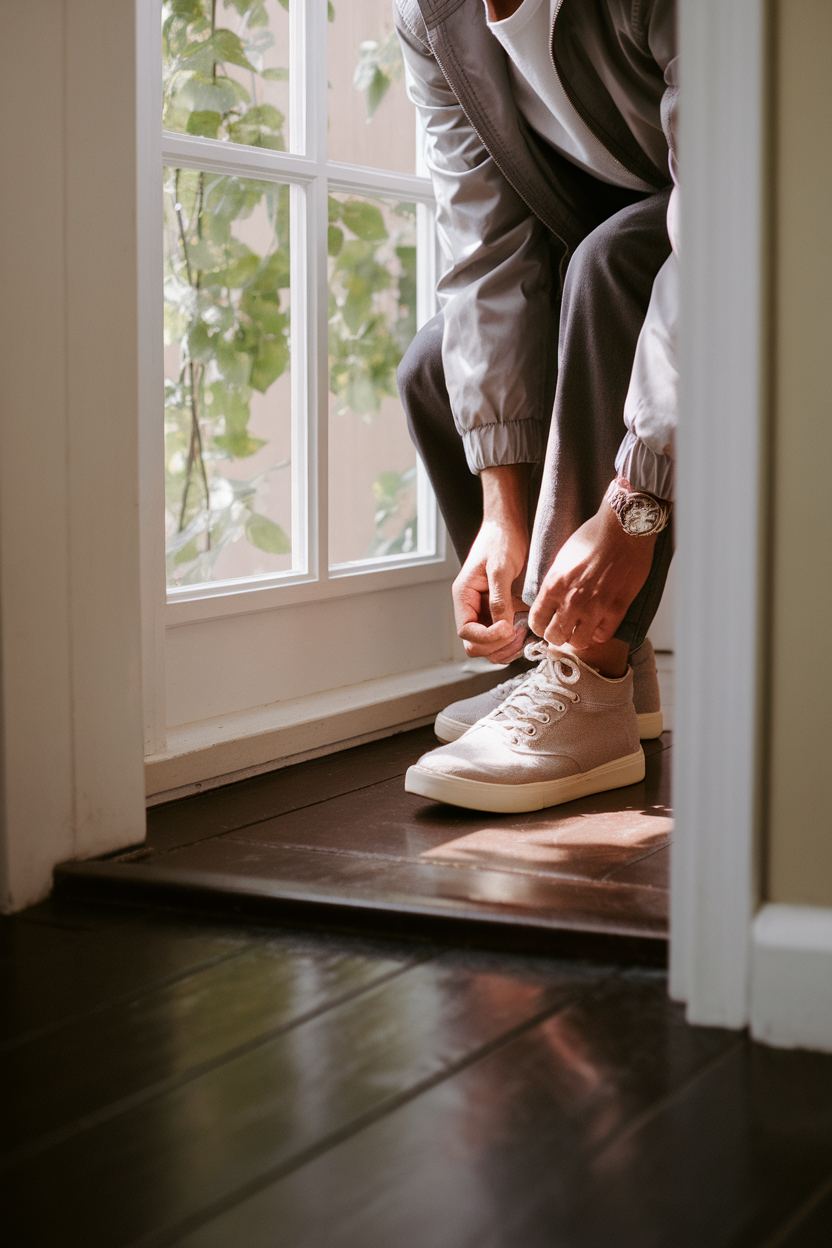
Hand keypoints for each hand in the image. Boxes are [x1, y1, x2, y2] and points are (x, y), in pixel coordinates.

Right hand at [453, 465, 529, 661]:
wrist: (508, 525)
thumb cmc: (500, 540)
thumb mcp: (500, 568)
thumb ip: (499, 600)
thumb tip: (501, 628)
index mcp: (463, 597)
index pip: (466, 633)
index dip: (487, 638)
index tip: (508, 629)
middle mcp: (471, 608)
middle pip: (475, 645)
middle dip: (496, 646)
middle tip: (519, 635)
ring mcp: (484, 611)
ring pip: (488, 646)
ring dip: (505, 647)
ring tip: (524, 634)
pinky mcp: (498, 611)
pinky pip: (501, 636)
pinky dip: (512, 641)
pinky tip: (526, 630)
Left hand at [528, 492, 655, 649]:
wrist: (623, 529)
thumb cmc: (594, 536)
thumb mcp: (562, 559)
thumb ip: (555, 583)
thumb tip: (550, 601)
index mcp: (553, 585)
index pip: (536, 621)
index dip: (540, 626)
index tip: (546, 625)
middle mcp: (571, 600)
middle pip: (554, 637)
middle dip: (557, 635)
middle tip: (564, 629)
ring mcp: (594, 607)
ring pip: (578, 642)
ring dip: (578, 637)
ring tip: (582, 629)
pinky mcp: (616, 609)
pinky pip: (603, 635)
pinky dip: (599, 633)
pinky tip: (599, 624)